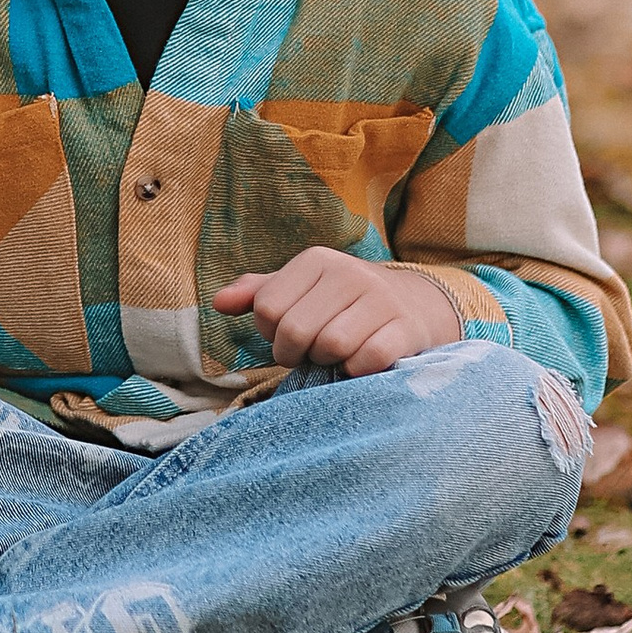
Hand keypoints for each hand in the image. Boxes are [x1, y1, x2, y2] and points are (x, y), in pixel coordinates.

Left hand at [213, 247, 462, 376]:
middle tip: (308, 353)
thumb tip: (218, 303)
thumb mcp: (300, 290)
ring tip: (333, 356)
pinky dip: (355, 371)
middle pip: (296, 330)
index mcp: (316, 260)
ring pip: (331, 346)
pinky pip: (367, 360)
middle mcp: (349, 273)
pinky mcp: (406, 329)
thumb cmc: (340, 303)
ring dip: (326, 362)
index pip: (267, 308)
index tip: (285, 335)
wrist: (412, 305)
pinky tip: (358, 364)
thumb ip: (257, 294)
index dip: (270, 333)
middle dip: (295, 352)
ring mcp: (381, 300)